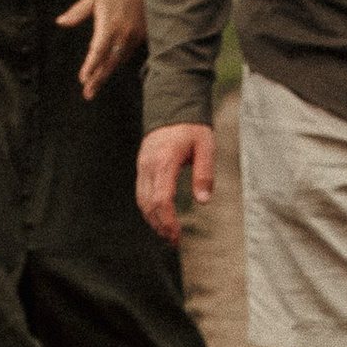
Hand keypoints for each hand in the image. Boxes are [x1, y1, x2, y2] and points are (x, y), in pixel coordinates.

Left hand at [59, 0, 147, 101]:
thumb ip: (77, 12)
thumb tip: (61, 22)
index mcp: (110, 24)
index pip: (98, 50)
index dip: (91, 66)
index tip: (83, 79)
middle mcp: (123, 34)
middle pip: (109, 62)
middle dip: (98, 79)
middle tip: (87, 94)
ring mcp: (133, 37)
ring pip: (118, 61)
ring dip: (106, 74)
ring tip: (94, 87)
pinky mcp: (141, 37)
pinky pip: (126, 55)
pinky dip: (116, 64)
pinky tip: (109, 70)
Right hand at [137, 121, 216, 243]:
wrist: (172, 105)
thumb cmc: (193, 127)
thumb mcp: (206, 147)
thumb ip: (204, 174)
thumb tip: (203, 201)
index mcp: (165, 161)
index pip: (161, 199)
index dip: (168, 222)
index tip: (177, 237)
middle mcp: (149, 165)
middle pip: (148, 204)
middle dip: (160, 225)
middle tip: (174, 241)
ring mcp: (142, 165)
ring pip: (141, 200)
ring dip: (152, 220)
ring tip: (168, 234)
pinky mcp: (142, 166)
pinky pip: (140, 192)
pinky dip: (148, 208)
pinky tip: (159, 218)